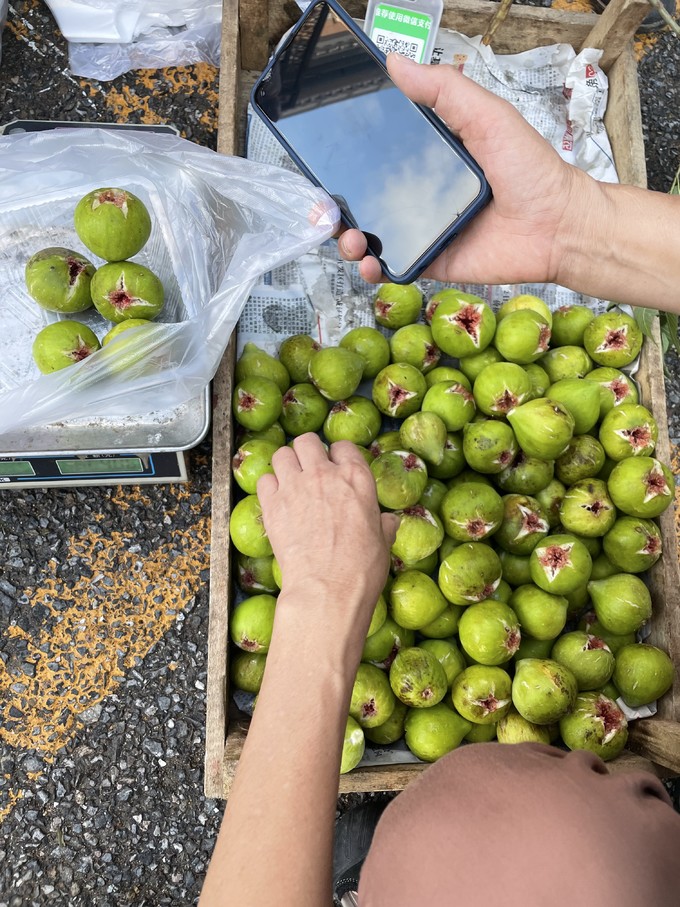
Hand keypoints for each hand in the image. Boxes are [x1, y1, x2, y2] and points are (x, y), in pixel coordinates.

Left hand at [257, 433, 398, 642]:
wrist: (327, 588)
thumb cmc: (361, 569)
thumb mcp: (383, 543)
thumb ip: (383, 525)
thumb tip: (389, 521)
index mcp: (356, 478)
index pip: (343, 447)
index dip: (338, 456)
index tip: (336, 467)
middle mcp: (324, 474)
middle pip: (307, 441)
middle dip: (307, 452)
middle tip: (308, 469)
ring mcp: (295, 486)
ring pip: (281, 454)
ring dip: (285, 464)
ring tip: (289, 480)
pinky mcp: (272, 504)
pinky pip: (264, 480)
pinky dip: (269, 486)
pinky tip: (276, 500)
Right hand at [339, 52, 591, 286]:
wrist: (556, 225)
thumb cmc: (530, 168)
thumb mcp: (486, 116)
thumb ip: (443, 89)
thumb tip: (395, 61)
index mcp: (429, 158)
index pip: (377, 156)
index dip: (347, 160)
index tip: (324, 160)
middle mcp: (421, 194)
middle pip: (365, 200)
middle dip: (338, 207)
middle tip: (326, 209)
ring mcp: (424, 231)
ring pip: (373, 237)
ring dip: (350, 240)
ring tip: (350, 240)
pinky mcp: (432, 262)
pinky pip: (396, 267)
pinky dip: (375, 270)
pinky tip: (370, 264)